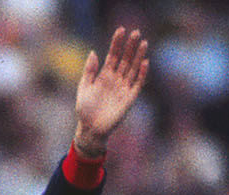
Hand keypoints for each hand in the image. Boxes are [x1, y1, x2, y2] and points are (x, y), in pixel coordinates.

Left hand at [73, 26, 149, 158]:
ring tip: (143, 42)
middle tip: (136, 32)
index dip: (117, 43)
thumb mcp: (84, 87)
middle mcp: (116, 80)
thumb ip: (89, 70)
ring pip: (133, 68)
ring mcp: (123, 88)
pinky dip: (142, 74)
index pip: (113, 55)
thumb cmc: (85, 109)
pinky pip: (137, 84)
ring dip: (138, 56)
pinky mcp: (129, 99)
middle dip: (130, 46)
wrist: (90, 129)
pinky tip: (145, 62)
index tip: (121, 30)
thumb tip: (93, 52)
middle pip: (125, 59)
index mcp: (104, 75)